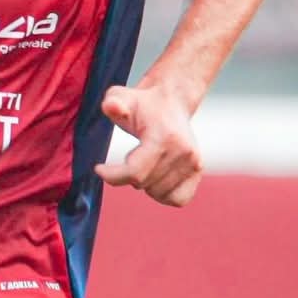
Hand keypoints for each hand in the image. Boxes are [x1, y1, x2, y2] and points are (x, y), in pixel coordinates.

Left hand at [94, 81, 202, 207]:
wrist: (172, 102)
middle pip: (144, 184)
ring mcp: (194, 163)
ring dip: (144, 183)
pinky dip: (162, 194)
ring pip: (157, 193)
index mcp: (166, 138)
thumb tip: (113, 107)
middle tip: (131, 155)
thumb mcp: (122, 97)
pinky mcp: (198, 171)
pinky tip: (155, 177)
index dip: (112, 176)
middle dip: (128, 174)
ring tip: (145, 161)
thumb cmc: (142, 104)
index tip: (99, 168)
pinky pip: (177, 199)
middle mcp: (185, 152)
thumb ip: (113, 102)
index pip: (135, 172)